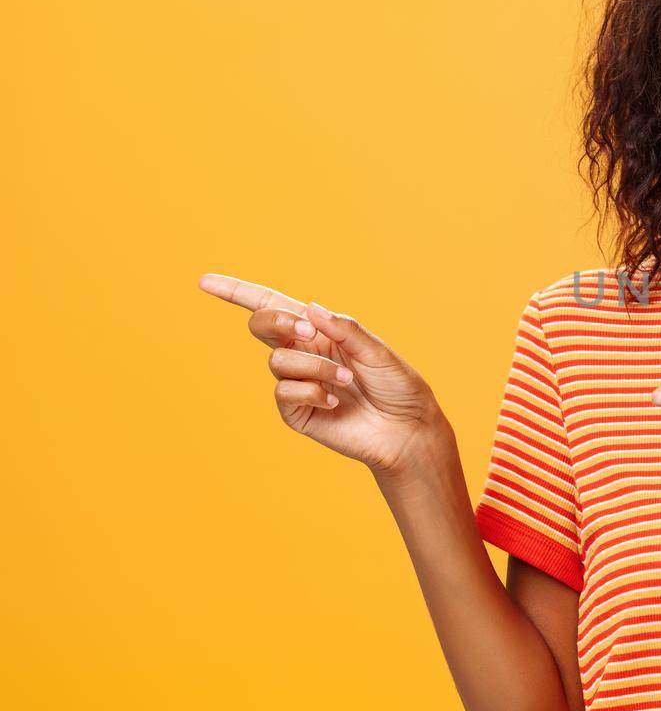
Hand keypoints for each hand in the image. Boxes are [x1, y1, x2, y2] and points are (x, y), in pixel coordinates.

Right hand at [198, 273, 451, 477]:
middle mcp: (304, 353)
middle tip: (304, 330)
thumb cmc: (397, 386)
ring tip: (346, 381)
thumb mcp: (376, 350)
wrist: (406, 429)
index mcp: (320, 331)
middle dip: (276, 321)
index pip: (272, 306)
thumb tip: (309, 309)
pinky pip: (285, 392)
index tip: (205, 281)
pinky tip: (335, 403)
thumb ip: (344, 329)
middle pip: (262, 325)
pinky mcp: (296, 412)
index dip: (237, 293)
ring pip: (278, 360)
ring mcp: (297, 383)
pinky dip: (311, 392)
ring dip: (315, 366)